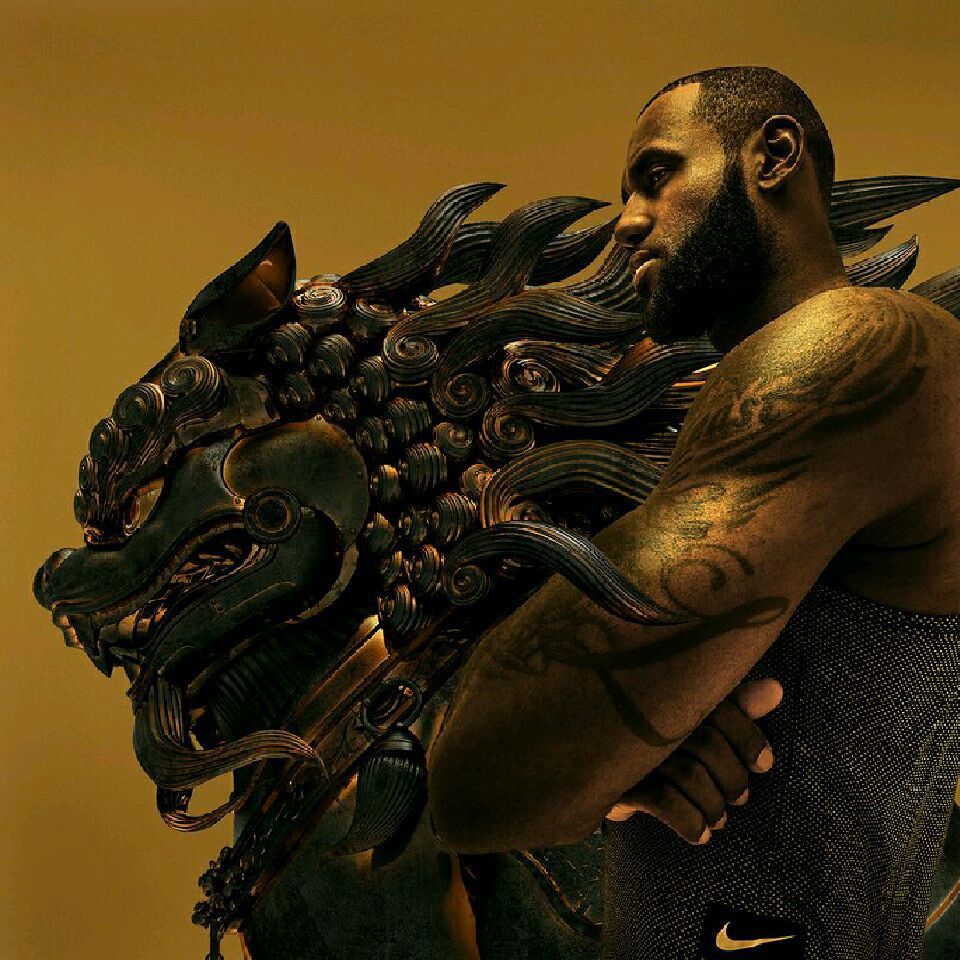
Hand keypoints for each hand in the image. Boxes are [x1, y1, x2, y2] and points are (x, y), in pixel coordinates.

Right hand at [604, 677, 782, 843]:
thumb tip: (776, 689)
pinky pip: (665, 802)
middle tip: (740, 798)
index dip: (749, 738)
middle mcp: (653, 719)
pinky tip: (701, 834)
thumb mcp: (699, 723)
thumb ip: (736, 707)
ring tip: (719, 819)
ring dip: (714, 806)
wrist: (599, 770)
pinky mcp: (619, 781)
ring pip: (690, 776)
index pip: (722, 710)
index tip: (764, 764)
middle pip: (709, 745)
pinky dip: (691, 822)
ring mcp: (634, 750)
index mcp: (675, 699)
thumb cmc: (661, 746)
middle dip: (733, 779)